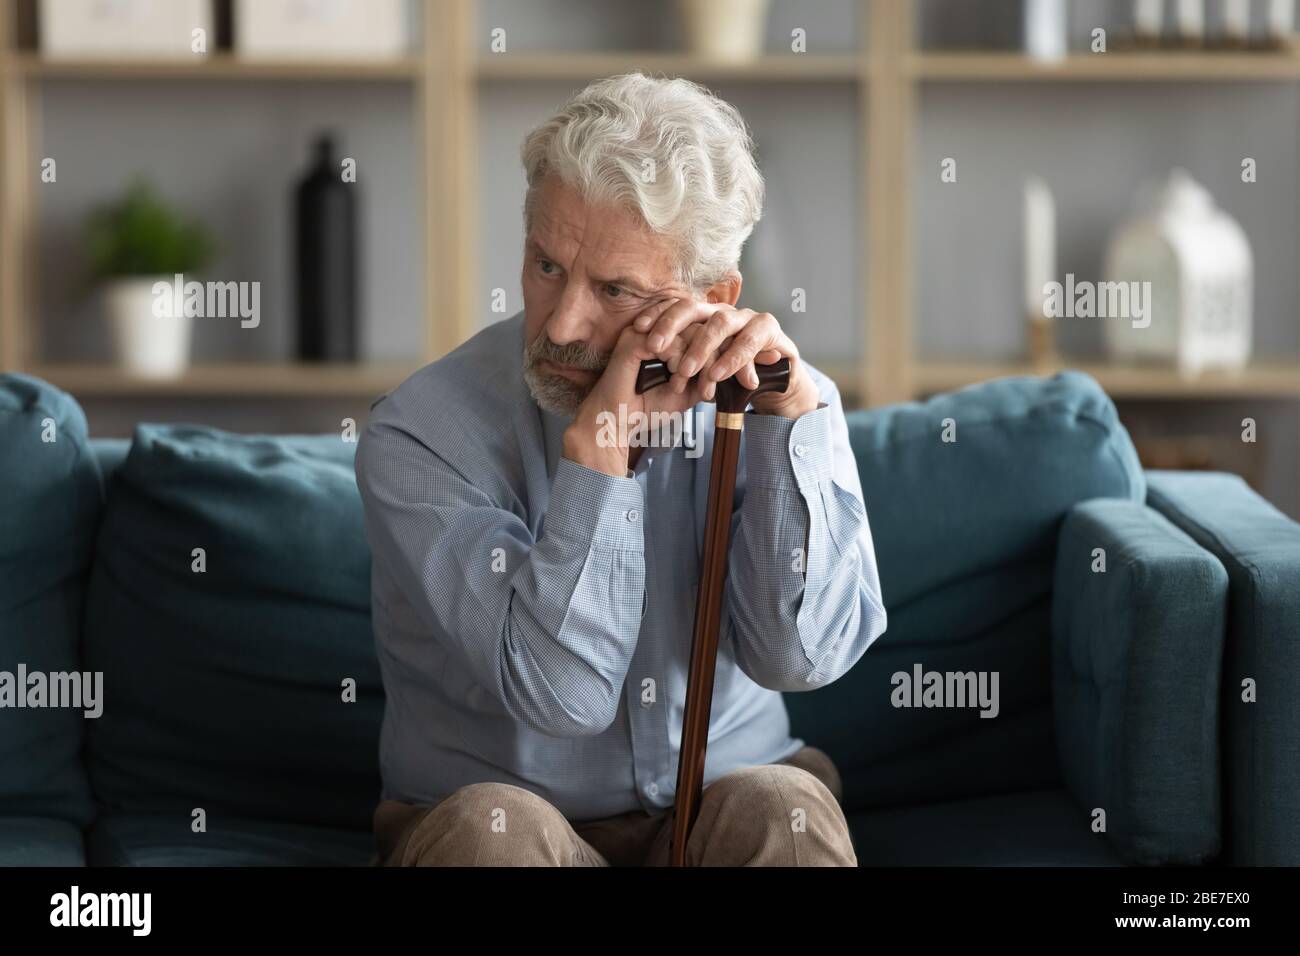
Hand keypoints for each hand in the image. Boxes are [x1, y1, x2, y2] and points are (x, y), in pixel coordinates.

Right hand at [562, 320, 712, 476]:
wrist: (618, 424)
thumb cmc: (647, 407)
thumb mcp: (688, 392)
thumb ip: (708, 376)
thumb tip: (736, 370)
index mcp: (668, 336)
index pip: (704, 330)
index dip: (719, 354)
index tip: (717, 384)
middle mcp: (657, 328)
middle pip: (701, 327)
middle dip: (712, 360)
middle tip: (708, 389)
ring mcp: (644, 332)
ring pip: (690, 333)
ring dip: (695, 364)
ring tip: (684, 387)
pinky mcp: (633, 341)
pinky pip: (669, 343)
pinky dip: (678, 363)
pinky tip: (674, 382)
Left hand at [632, 298, 819, 417]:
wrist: (776, 384)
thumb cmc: (732, 378)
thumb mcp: (700, 372)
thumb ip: (679, 364)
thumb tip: (642, 358)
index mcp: (704, 318)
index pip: (676, 307)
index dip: (656, 314)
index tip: (637, 328)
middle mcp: (724, 312)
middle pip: (694, 307)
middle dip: (671, 325)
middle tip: (654, 347)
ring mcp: (748, 318)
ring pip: (720, 322)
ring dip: (701, 347)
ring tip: (686, 370)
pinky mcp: (770, 330)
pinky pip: (749, 340)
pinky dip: (732, 358)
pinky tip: (718, 374)